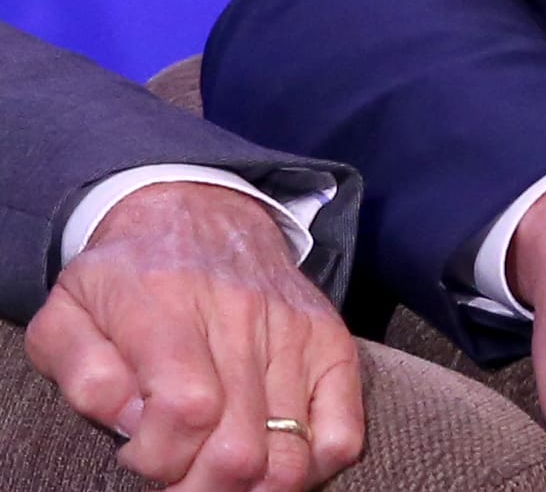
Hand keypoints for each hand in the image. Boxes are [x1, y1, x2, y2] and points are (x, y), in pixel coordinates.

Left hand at [23, 180, 363, 490]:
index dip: (160, 457)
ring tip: (217, 472)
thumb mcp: (68, 313)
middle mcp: (241, 316)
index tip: (139, 452)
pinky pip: (343, 433)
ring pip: (291, 452)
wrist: (200, 213)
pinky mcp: (331, 341)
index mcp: (168, 307)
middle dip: (201, 486)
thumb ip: (82, 371)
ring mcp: (295, 331)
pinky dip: (311, 466)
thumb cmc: (124, 279)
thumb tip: (131, 421)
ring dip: (249, 485)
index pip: (185, 411)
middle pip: (241, 448)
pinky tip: (271, 456)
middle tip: (178, 476)